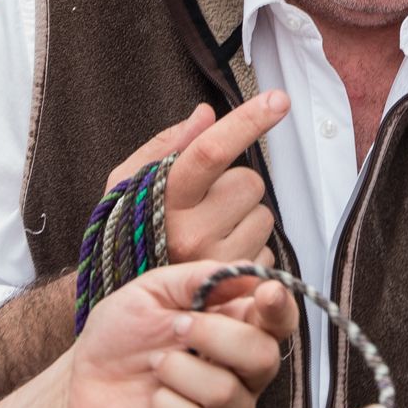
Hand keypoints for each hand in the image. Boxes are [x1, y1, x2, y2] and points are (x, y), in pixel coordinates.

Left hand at [62, 261, 297, 407]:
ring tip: (155, 367)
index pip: (280, 321)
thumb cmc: (119, 337)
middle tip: (175, 327)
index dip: (280, 308)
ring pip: (227, 394)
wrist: (79, 387)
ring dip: (179, 371)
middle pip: (264, 357)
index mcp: (237, 330)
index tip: (264, 294)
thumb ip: (198, 279)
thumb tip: (249, 274)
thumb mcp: (151, 292)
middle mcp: (243, 375)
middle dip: (215, 336)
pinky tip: (153, 403)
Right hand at [104, 94, 286, 267]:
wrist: (131, 307)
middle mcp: (189, 233)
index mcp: (161, 200)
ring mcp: (215, 261)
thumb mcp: (129, 185)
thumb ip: (167, 145)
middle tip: (207, 203)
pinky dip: (250, 247)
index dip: (247, 121)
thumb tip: (206, 115)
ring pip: (264, 214)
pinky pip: (268, 248)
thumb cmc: (130, 233)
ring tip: (211, 232)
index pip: (210, 152)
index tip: (278, 100)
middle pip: (249, 181)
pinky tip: (220, 254)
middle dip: (236, 185)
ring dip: (245, 218)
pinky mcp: (237, 283)